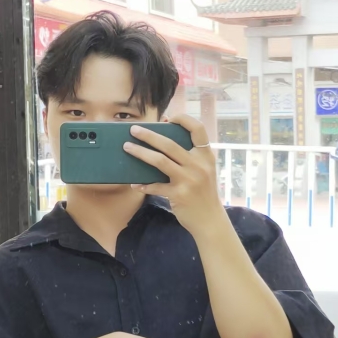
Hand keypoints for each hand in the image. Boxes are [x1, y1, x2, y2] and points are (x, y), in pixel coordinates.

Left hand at [124, 114, 225, 235]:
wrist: (210, 219)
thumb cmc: (203, 192)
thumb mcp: (205, 170)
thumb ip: (192, 156)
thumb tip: (165, 138)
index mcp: (206, 155)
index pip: (198, 128)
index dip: (183, 119)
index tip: (167, 118)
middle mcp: (199, 165)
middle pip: (169, 144)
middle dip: (149, 135)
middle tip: (134, 130)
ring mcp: (189, 180)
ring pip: (159, 161)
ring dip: (140, 153)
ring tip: (127, 147)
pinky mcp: (179, 195)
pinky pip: (156, 186)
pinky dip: (144, 185)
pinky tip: (135, 184)